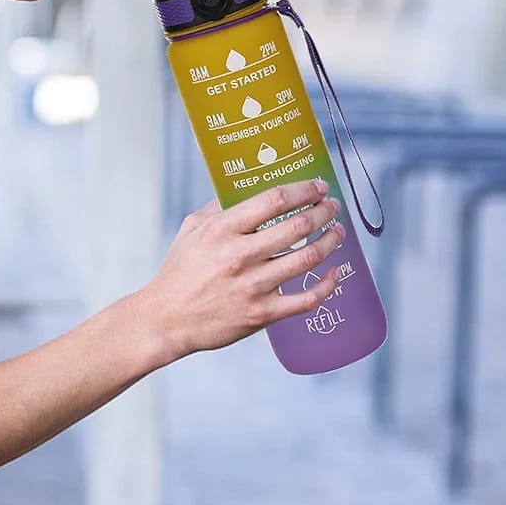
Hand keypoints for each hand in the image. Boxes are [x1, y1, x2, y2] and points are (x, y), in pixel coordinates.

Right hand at [148, 179, 342, 359]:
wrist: (167, 319)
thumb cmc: (179, 271)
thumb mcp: (192, 228)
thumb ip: (220, 206)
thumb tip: (245, 187)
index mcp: (222, 229)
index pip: (274, 200)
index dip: (304, 190)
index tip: (318, 186)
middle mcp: (240, 255)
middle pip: (298, 226)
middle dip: (323, 212)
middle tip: (333, 207)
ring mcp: (253, 286)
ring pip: (307, 258)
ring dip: (331, 241)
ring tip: (338, 232)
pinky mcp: (262, 314)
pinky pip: (306, 299)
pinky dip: (327, 284)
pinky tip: (334, 273)